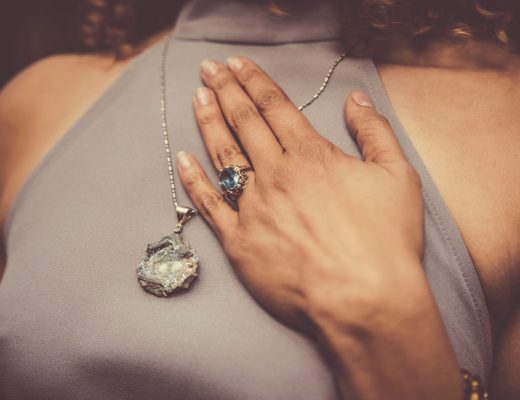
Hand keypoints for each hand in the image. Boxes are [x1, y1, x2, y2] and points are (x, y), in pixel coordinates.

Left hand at [177, 56, 464, 399]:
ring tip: (196, 97)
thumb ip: (373, 132)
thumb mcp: (397, 176)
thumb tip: (355, 99)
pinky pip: (209, 205)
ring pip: (223, 155)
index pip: (275, 107)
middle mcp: (277, 174)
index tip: (237, 64)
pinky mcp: (239, 242)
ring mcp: (253, 207)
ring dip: (207, 122)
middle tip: (208, 69)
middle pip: (244, 122)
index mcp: (311, 156)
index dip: (254, 81)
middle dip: (225, 90)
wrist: (362, 300)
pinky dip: (193, 180)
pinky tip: (182, 159)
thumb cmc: (384, 242)